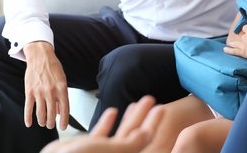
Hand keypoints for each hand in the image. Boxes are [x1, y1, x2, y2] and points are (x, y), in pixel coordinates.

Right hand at [23, 41, 69, 130]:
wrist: (40, 56)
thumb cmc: (53, 67)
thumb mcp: (62, 80)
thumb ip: (62, 96)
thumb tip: (60, 111)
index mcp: (62, 89)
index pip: (65, 110)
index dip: (64, 121)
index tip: (63, 127)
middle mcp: (51, 92)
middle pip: (51, 115)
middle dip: (51, 123)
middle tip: (51, 125)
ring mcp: (39, 92)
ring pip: (40, 113)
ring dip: (42, 121)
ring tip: (43, 123)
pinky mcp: (29, 91)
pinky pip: (28, 108)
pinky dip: (28, 118)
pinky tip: (29, 123)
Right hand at [41, 95, 164, 152]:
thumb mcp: (108, 149)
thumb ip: (130, 143)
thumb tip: (148, 133)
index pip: (144, 138)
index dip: (153, 122)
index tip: (160, 107)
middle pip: (135, 133)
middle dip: (143, 115)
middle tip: (150, 98)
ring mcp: (102, 151)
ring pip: (120, 132)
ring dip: (129, 116)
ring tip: (136, 102)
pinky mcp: (87, 148)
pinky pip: (102, 134)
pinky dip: (107, 122)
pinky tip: (112, 111)